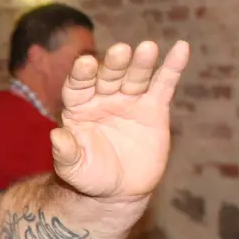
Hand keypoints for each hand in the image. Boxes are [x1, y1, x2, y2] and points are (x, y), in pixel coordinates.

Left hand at [51, 40, 189, 201]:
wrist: (117, 190)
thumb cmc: (89, 175)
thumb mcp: (72, 168)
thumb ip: (65, 152)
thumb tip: (56, 136)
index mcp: (78, 106)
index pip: (78, 86)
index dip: (81, 75)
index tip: (85, 63)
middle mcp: (103, 97)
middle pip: (108, 76)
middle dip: (114, 64)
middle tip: (121, 51)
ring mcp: (129, 100)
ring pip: (135, 77)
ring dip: (142, 62)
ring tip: (148, 48)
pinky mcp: (154, 108)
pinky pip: (164, 85)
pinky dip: (173, 67)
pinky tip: (182, 48)